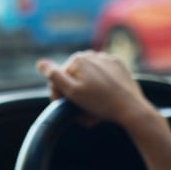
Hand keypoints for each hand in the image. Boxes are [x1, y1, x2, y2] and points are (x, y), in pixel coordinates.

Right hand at [37, 52, 158, 130]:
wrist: (130, 108)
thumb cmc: (101, 102)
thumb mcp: (72, 92)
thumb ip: (54, 76)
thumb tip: (40, 63)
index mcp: (77, 60)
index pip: (59, 78)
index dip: (58, 96)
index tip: (65, 109)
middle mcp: (91, 55)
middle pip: (75, 78)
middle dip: (75, 96)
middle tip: (82, 114)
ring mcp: (106, 60)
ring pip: (89, 78)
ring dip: (87, 93)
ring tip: (94, 111)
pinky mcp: (119, 67)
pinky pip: (103, 77)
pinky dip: (101, 88)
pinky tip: (105, 101)